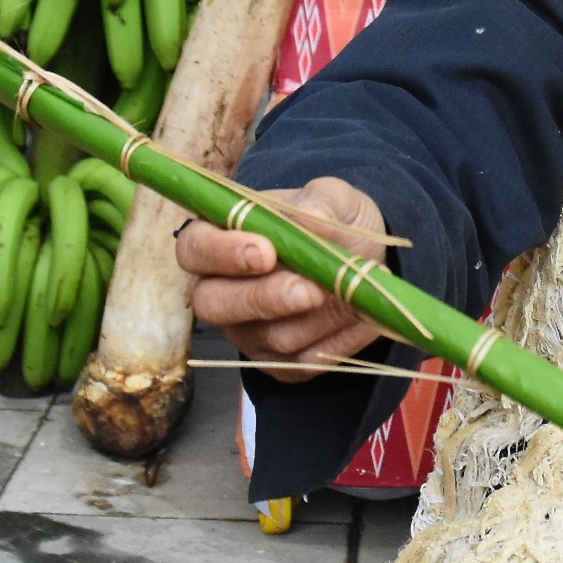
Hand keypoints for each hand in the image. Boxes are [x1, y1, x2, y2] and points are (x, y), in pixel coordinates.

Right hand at [177, 178, 388, 380]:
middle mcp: (221, 288)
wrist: (362, 258)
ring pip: (271, 336)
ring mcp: (246, 330)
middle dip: (265, 298)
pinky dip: (341, 342)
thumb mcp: (334, 198)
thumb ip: (322, 202)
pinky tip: (367, 318)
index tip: (267, 252)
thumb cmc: (332, 222)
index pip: (196, 248)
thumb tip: (313, 219)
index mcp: (219, 238)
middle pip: (214, 304)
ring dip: (322, 317)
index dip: (224, 253)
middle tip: (310, 291)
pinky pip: (302, 363)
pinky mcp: (277, 362)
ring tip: (360, 289)